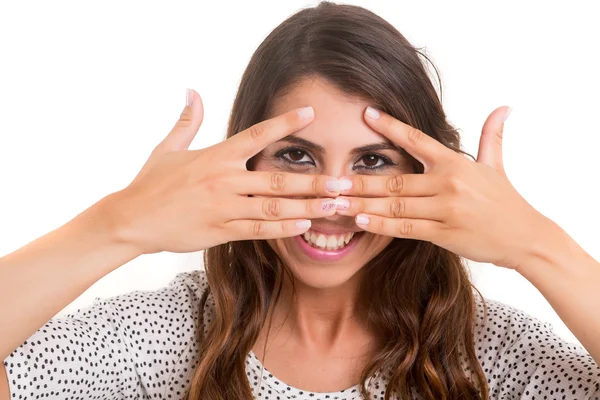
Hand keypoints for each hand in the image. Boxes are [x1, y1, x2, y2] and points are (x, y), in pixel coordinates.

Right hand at [108, 89, 341, 254]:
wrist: (131, 220)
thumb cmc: (150, 183)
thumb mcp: (167, 149)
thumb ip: (187, 121)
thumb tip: (192, 92)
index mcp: (216, 156)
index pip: (256, 135)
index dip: (284, 123)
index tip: (311, 113)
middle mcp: (224, 180)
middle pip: (276, 180)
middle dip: (313, 181)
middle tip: (343, 182)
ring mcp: (224, 208)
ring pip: (273, 208)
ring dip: (306, 207)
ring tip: (334, 206)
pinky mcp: (220, 232)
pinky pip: (257, 231)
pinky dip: (282, 229)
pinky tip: (304, 226)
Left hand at [335, 106, 551, 269]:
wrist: (526, 237)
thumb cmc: (506, 201)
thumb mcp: (497, 165)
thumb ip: (492, 136)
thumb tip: (504, 106)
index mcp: (455, 163)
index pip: (417, 140)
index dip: (391, 127)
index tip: (367, 114)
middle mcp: (448, 183)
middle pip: (395, 180)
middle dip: (360, 180)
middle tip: (330, 178)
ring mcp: (445, 209)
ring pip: (395, 206)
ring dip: (362, 204)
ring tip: (335, 202)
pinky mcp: (444, 233)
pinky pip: (406, 229)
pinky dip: (381, 224)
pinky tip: (359, 220)